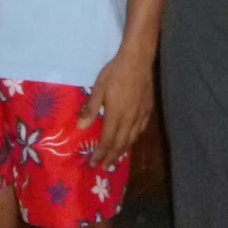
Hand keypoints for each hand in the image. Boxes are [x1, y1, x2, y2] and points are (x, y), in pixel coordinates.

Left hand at [79, 51, 154, 165]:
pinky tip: (131, 140)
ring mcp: (140, 115)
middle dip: (111, 157)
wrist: (138, 60)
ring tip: (115, 159)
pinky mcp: (148, 109)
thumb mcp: (98, 88)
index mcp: (116, 115)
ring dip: (122, 151)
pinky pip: (141, 130)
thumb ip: (90, 109)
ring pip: (132, 139)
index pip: (107, 141)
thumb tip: (80, 127)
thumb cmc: (115, 73)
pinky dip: (134, 139)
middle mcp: (130, 119)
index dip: (100, 154)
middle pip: (120, 144)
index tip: (93, 164)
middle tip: (103, 167)